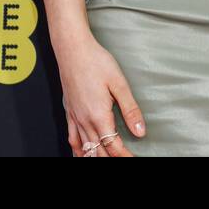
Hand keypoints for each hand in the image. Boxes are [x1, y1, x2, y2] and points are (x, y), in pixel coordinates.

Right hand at [58, 34, 145, 156]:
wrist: (73, 50)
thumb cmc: (96, 61)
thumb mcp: (119, 84)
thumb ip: (130, 109)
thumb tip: (140, 131)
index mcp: (98, 115)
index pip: (112, 145)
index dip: (124, 156)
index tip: (133, 158)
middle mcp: (84, 120)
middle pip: (98, 151)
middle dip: (112, 157)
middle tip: (124, 158)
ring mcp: (74, 117)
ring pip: (84, 149)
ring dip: (96, 157)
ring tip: (108, 158)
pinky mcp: (69, 112)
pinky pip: (72, 138)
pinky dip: (78, 150)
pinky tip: (83, 153)